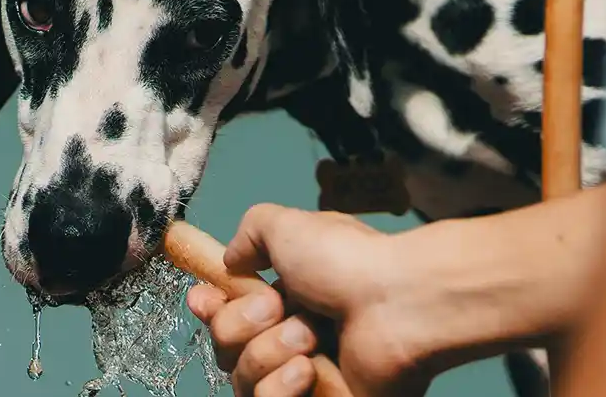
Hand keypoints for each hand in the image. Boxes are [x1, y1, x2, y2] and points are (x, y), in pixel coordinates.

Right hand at [186, 204, 435, 396]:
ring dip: (267, 352)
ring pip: (241, 378)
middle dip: (242, 324)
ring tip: (310, 338)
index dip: (209, 309)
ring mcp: (303, 379)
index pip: (225, 314)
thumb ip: (249, 233)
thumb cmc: (349, 262)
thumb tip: (231, 260)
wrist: (401, 304)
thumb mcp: (289, 226)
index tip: (205, 299)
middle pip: (224, 347)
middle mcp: (290, 338)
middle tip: (281, 308)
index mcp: (284, 298)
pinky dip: (282, 387)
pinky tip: (310, 371)